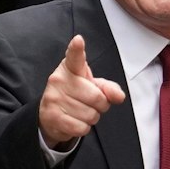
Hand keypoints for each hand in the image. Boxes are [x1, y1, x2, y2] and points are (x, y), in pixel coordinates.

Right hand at [37, 35, 127, 150]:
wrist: (50, 115)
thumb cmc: (75, 96)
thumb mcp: (92, 86)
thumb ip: (108, 88)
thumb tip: (119, 96)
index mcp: (70, 68)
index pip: (74, 57)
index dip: (76, 49)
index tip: (78, 41)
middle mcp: (59, 80)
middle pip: (97, 97)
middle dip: (101, 105)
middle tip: (90, 103)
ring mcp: (54, 98)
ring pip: (91, 115)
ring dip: (91, 118)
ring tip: (80, 112)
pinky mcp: (52, 116)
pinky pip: (81, 127)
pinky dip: (83, 128)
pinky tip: (74, 121)